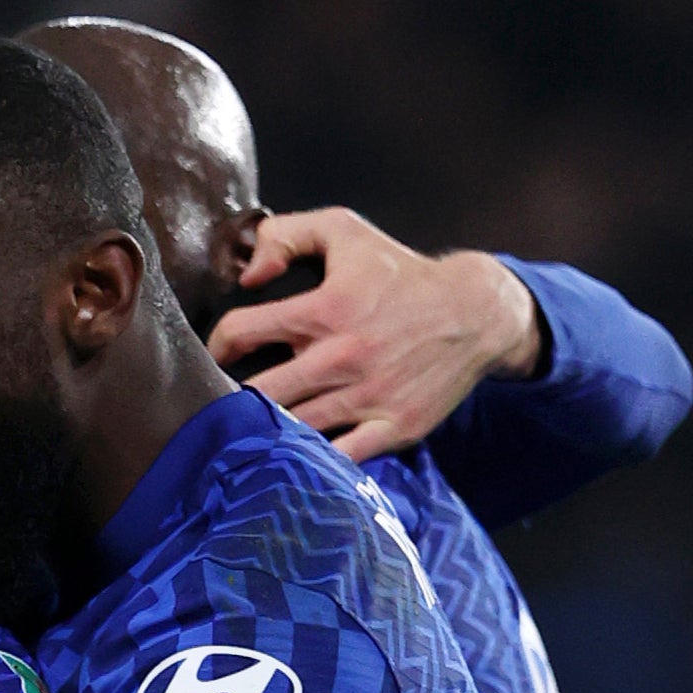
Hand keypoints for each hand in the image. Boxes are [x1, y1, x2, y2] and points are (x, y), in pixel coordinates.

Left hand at [207, 210, 544, 461]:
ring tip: (255, 428)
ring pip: (294, 429)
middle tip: (228, 400)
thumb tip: (248, 275)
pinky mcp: (394, 427)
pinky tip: (299, 454)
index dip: (219, 344)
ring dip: (268, 431)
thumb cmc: (400, 273)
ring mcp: (368, 397)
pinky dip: (315, 460)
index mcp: (323, 309)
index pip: (241, 332)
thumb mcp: (344, 231)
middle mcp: (341, 356)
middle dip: (234, 398)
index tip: (221, 354)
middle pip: (260, 393)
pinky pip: (340, 458)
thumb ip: (285, 235)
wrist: (474, 312)